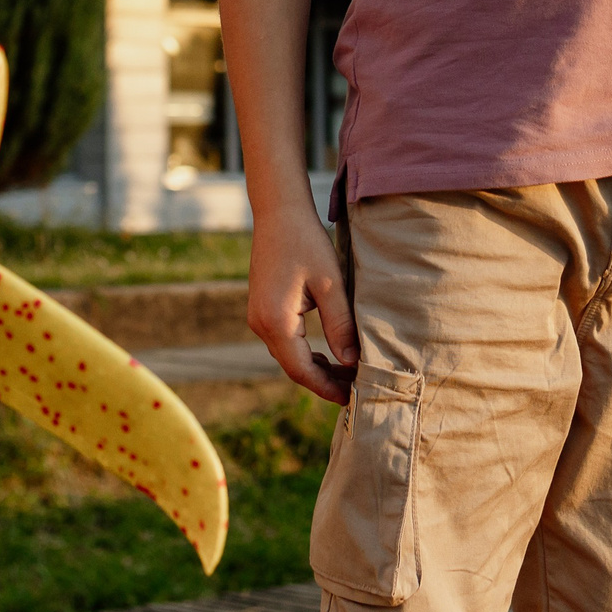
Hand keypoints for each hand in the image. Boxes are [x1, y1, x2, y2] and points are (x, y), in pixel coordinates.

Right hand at [246, 208, 359, 404]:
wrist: (278, 213)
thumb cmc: (306, 243)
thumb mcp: (331, 284)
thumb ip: (341, 326)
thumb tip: (352, 363)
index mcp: (276, 321)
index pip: (302, 370)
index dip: (326, 388)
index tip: (351, 398)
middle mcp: (260, 324)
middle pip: (293, 367)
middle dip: (323, 381)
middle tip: (354, 389)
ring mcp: (257, 317)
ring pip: (288, 356)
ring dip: (315, 368)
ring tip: (346, 372)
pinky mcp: (261, 309)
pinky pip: (283, 342)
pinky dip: (305, 353)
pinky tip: (327, 353)